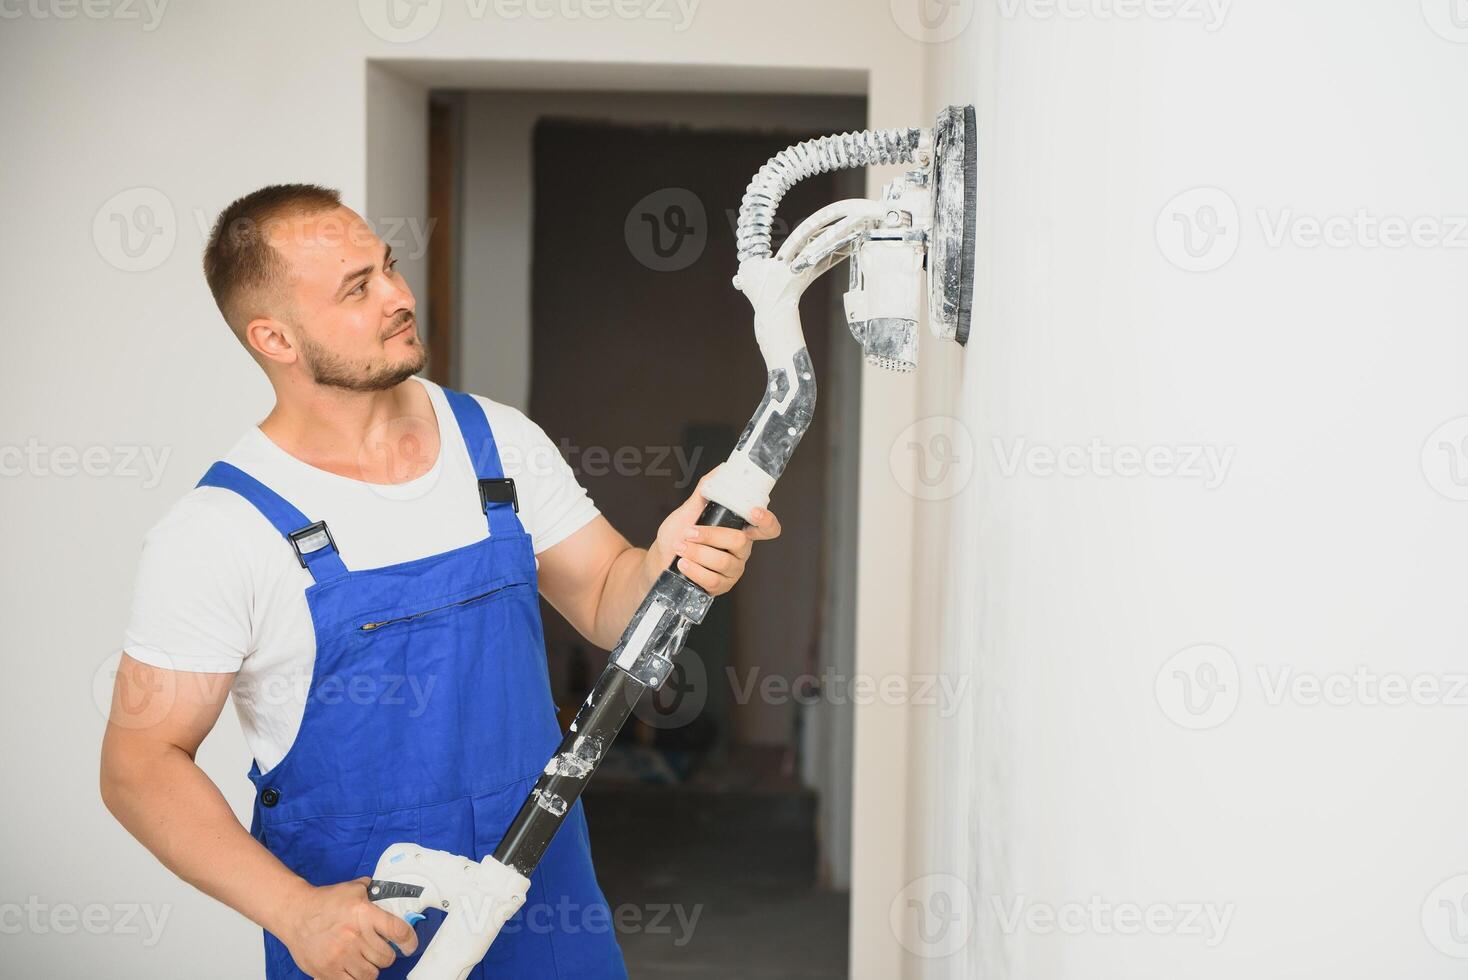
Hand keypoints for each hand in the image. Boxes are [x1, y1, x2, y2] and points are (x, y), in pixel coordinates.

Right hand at [280, 877, 416, 979]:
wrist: (294, 914)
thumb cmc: (324, 902)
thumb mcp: (352, 889)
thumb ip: (374, 891)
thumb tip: (391, 893)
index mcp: (364, 914)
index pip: (398, 931)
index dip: (409, 940)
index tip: (410, 945)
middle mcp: (355, 936)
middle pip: (386, 957)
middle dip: (386, 955)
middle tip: (379, 950)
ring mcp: (341, 956)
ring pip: (372, 973)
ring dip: (371, 968)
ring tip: (364, 960)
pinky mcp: (328, 971)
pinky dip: (356, 978)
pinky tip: (353, 969)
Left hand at [653, 471, 781, 595]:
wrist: (659, 562)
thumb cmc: (676, 535)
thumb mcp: (688, 511)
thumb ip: (705, 492)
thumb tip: (721, 470)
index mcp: (739, 530)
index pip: (767, 528)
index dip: (766, 520)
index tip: (753, 511)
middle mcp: (740, 551)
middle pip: (740, 542)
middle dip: (711, 536)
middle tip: (689, 532)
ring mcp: (732, 571)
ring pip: (724, 563)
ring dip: (698, 553)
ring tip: (680, 547)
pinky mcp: (720, 587)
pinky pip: (713, 580)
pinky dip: (695, 570)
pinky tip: (683, 564)